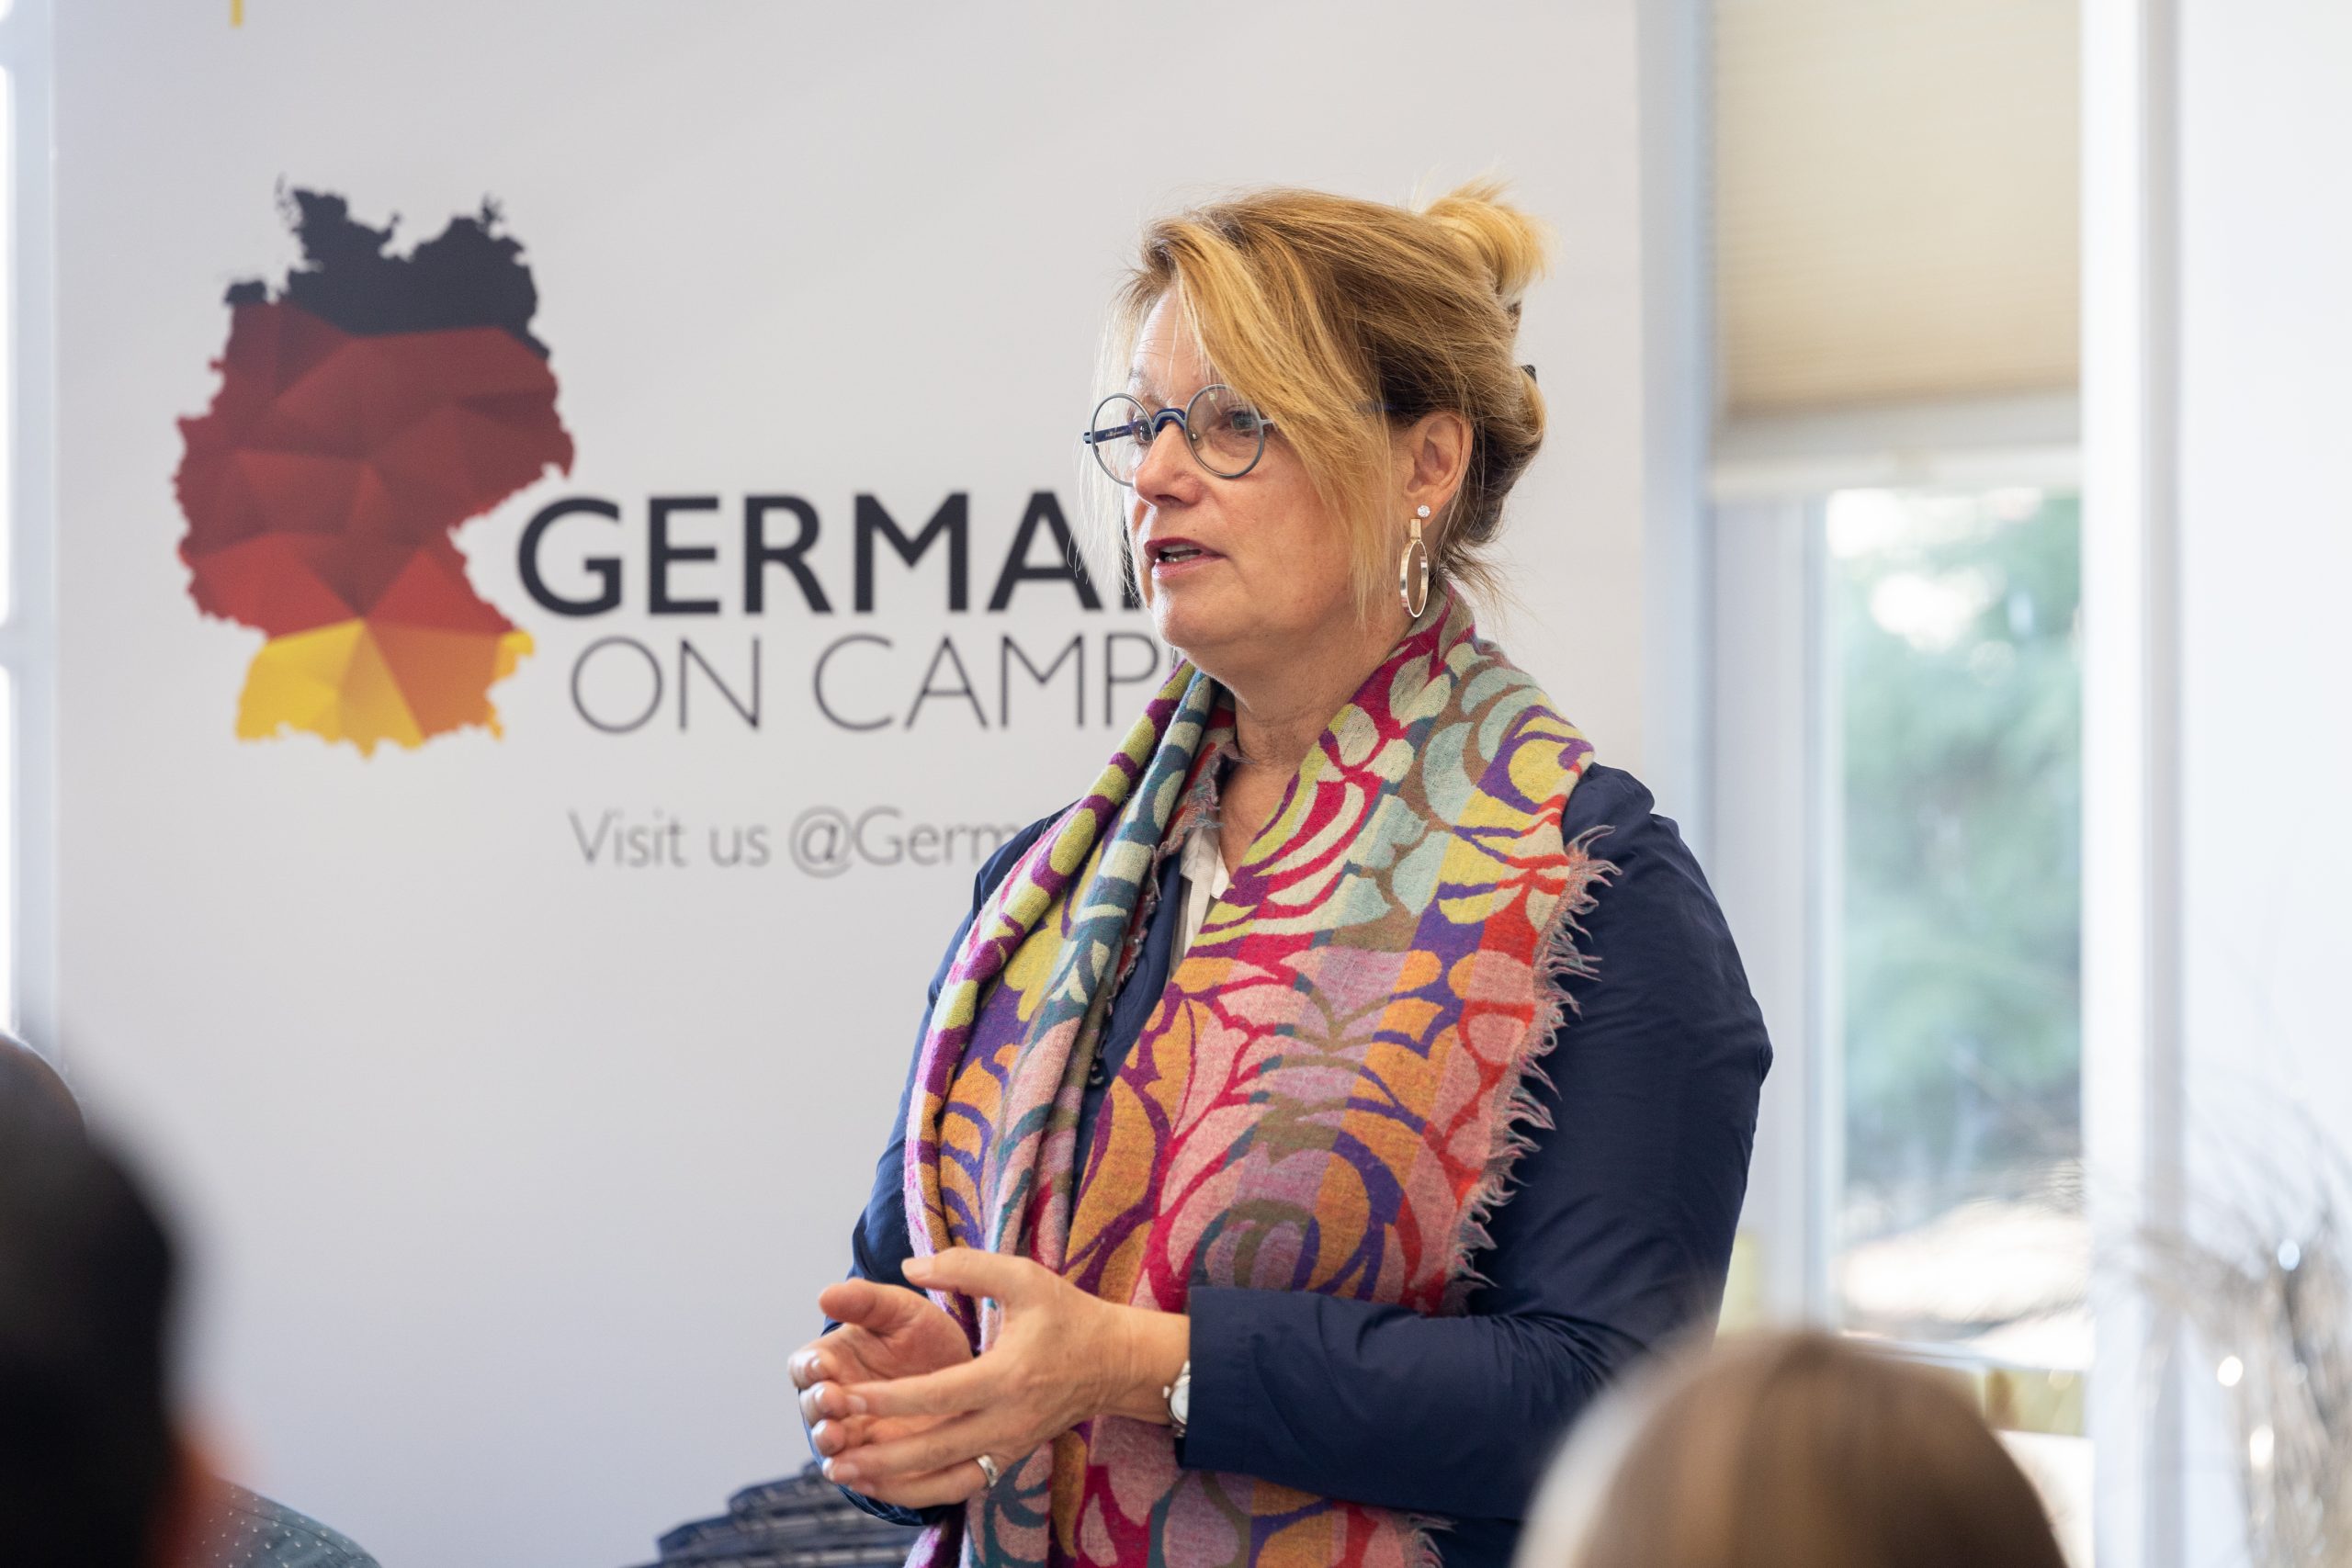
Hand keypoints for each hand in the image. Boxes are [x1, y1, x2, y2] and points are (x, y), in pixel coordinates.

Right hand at [790, 1276, 973, 1481]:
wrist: (970, 1377)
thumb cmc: (924, 1338)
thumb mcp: (901, 1312)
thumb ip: (866, 1302)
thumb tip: (825, 1293)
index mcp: (833, 1361)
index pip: (804, 1367)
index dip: (808, 1368)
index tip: (821, 1364)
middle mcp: (837, 1401)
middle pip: (812, 1410)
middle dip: (818, 1406)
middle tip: (832, 1400)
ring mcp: (857, 1436)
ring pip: (832, 1448)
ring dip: (831, 1444)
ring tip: (838, 1437)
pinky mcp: (881, 1465)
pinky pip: (865, 1477)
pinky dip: (861, 1477)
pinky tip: (865, 1474)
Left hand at [818, 1248, 1189, 1509]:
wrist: (1116, 1363)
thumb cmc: (1069, 1315)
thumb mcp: (1023, 1277)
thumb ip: (966, 1267)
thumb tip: (908, 1267)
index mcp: (1007, 1376)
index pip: (937, 1394)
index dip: (887, 1397)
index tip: (844, 1394)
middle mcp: (1007, 1421)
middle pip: (932, 1449)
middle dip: (877, 1450)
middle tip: (828, 1445)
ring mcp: (1009, 1446)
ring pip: (942, 1478)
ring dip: (891, 1481)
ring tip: (843, 1474)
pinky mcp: (1009, 1458)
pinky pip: (959, 1485)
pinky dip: (920, 1491)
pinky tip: (883, 1485)